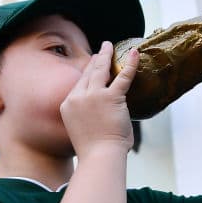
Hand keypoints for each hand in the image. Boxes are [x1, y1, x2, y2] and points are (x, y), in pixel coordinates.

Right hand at [61, 41, 137, 155]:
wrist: (100, 156)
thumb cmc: (93, 150)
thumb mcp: (81, 129)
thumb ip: (86, 116)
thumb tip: (99, 115)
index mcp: (68, 105)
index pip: (78, 83)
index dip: (86, 71)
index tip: (91, 63)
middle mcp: (78, 97)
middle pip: (87, 73)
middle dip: (94, 60)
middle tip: (100, 50)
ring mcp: (93, 96)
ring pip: (101, 69)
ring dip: (106, 55)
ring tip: (109, 46)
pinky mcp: (111, 97)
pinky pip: (123, 77)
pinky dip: (130, 64)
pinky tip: (134, 53)